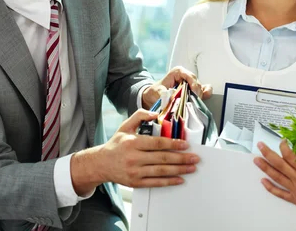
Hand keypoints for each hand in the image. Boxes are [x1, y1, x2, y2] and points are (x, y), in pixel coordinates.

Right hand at [72, 109, 199, 192]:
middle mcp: (134, 158)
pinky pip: (155, 183)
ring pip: (161, 171)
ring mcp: (135, 172)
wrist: (101, 164)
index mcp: (133, 143)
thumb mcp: (125, 126)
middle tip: (195, 158)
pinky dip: (169, 181)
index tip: (186, 145)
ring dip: (179, 170)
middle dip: (181, 158)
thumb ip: (140, 115)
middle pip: (162, 158)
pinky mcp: (135, 183)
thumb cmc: (116, 144)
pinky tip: (180, 179)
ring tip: (191, 168)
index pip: (157, 143)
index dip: (173, 144)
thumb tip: (155, 113)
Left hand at [142, 66, 212, 107]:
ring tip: (193, 103)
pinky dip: (204, 94)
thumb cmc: (155, 92)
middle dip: (196, 92)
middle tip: (192, 101)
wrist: (153, 97)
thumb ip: (164, 94)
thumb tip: (172, 98)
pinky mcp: (192, 90)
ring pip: (200, 88)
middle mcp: (186, 76)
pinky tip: (202, 99)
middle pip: (197, 82)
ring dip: (198, 96)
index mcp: (178, 72)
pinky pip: (203, 90)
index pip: (190, 76)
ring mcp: (190, 83)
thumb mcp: (157, 91)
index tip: (194, 94)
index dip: (193, 84)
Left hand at [253, 141, 295, 227]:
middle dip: (268, 154)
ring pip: (277, 178)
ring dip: (265, 168)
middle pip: (279, 165)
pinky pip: (280, 194)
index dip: (284, 147)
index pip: (290, 156)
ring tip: (256, 160)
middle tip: (260, 145)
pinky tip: (263, 182)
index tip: (282, 141)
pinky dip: (270, 188)